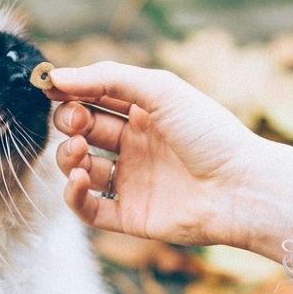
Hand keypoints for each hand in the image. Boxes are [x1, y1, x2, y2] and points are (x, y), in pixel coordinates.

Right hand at [48, 61, 292, 261]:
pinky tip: (81, 179)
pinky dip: (73, 194)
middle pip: (83, 131)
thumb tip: (56, 78)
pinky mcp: (129, 216)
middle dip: (69, 122)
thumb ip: (107, 78)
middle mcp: (135, 146)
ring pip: (79, 168)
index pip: (94, 98)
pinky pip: (88, 208)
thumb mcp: (160, 90)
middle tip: (76, 122)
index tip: (51, 88)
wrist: (241, 187)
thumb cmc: (209, 133)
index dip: (71, 93)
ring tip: (80, 152)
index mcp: (145, 113)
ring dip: (68, 156)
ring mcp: (132, 181)